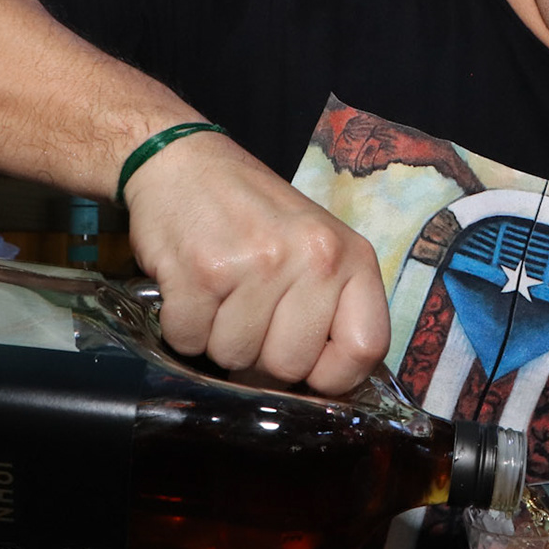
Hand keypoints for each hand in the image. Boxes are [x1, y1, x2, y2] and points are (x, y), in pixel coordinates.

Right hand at [121, 126, 390, 393]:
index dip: (332, 375)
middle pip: (291, 366)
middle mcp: (314, 257)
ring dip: (217, 340)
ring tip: (220, 296)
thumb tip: (326, 385)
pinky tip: (190, 291)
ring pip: (236, 358)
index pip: (366, 349)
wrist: (183, 163)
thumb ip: (332, 307)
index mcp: (352, 256)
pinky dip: (182, 328)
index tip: (308, 367)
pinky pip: (191, 341)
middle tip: (249, 316)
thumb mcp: (316, 248)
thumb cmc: (254, 216)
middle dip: (261, 358)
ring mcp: (259, 263)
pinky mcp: (203, 271)